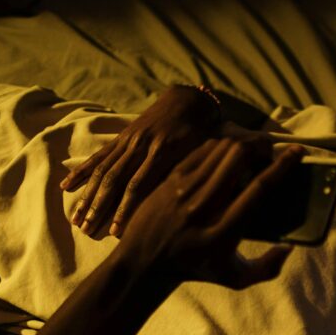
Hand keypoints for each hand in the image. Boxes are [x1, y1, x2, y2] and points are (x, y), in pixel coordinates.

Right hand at [60, 86, 271, 238]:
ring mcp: (134, 145)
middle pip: (123, 182)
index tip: (119, 231)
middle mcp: (151, 149)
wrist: (187, 99)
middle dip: (105, 209)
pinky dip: (83, 172)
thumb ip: (252, 153)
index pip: (149, 185)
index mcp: (177, 153)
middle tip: (93, 235)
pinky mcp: (124, 142)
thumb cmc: (213, 132)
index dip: (133, 207)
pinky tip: (66, 188)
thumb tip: (269, 159)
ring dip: (93, 198)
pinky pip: (101, 159)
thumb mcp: (234, 142)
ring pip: (109, 174)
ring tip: (80, 223)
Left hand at [117, 136, 305, 289]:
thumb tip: (290, 248)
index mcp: (223, 233)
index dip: (281, 167)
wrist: (143, 261)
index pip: (258, 190)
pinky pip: (202, 151)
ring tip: (252, 150)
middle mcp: (203, 208)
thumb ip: (267, 269)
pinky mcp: (171, 179)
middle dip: (260, 146)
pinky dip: (221, 146)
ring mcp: (184, 190)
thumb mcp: (234, 278)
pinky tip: (228, 153)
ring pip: (220, 150)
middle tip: (270, 150)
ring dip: (242, 143)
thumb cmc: (195, 269)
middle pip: (238, 158)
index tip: (296, 152)